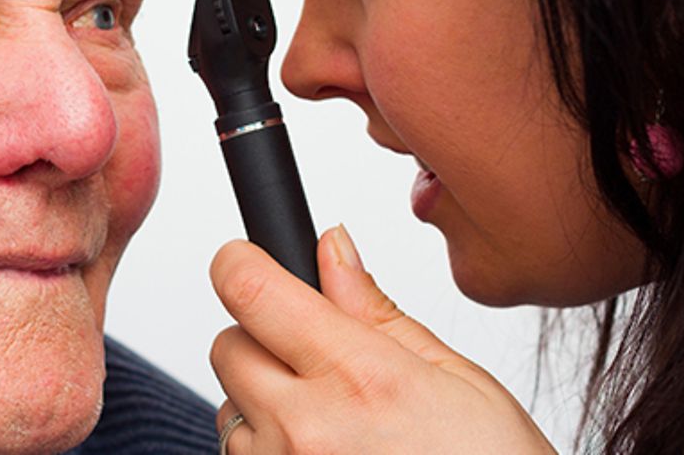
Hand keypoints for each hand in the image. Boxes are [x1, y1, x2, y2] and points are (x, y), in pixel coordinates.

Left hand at [210, 226, 554, 453]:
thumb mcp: (456, 379)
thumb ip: (376, 311)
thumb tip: (332, 248)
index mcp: (358, 377)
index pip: (250, 291)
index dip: (240, 264)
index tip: (246, 260)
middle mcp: (306, 428)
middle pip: (227, 346)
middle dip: (261, 338)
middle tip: (319, 359)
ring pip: (229, 406)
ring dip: (264, 402)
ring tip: (334, 424)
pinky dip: (269, 448)